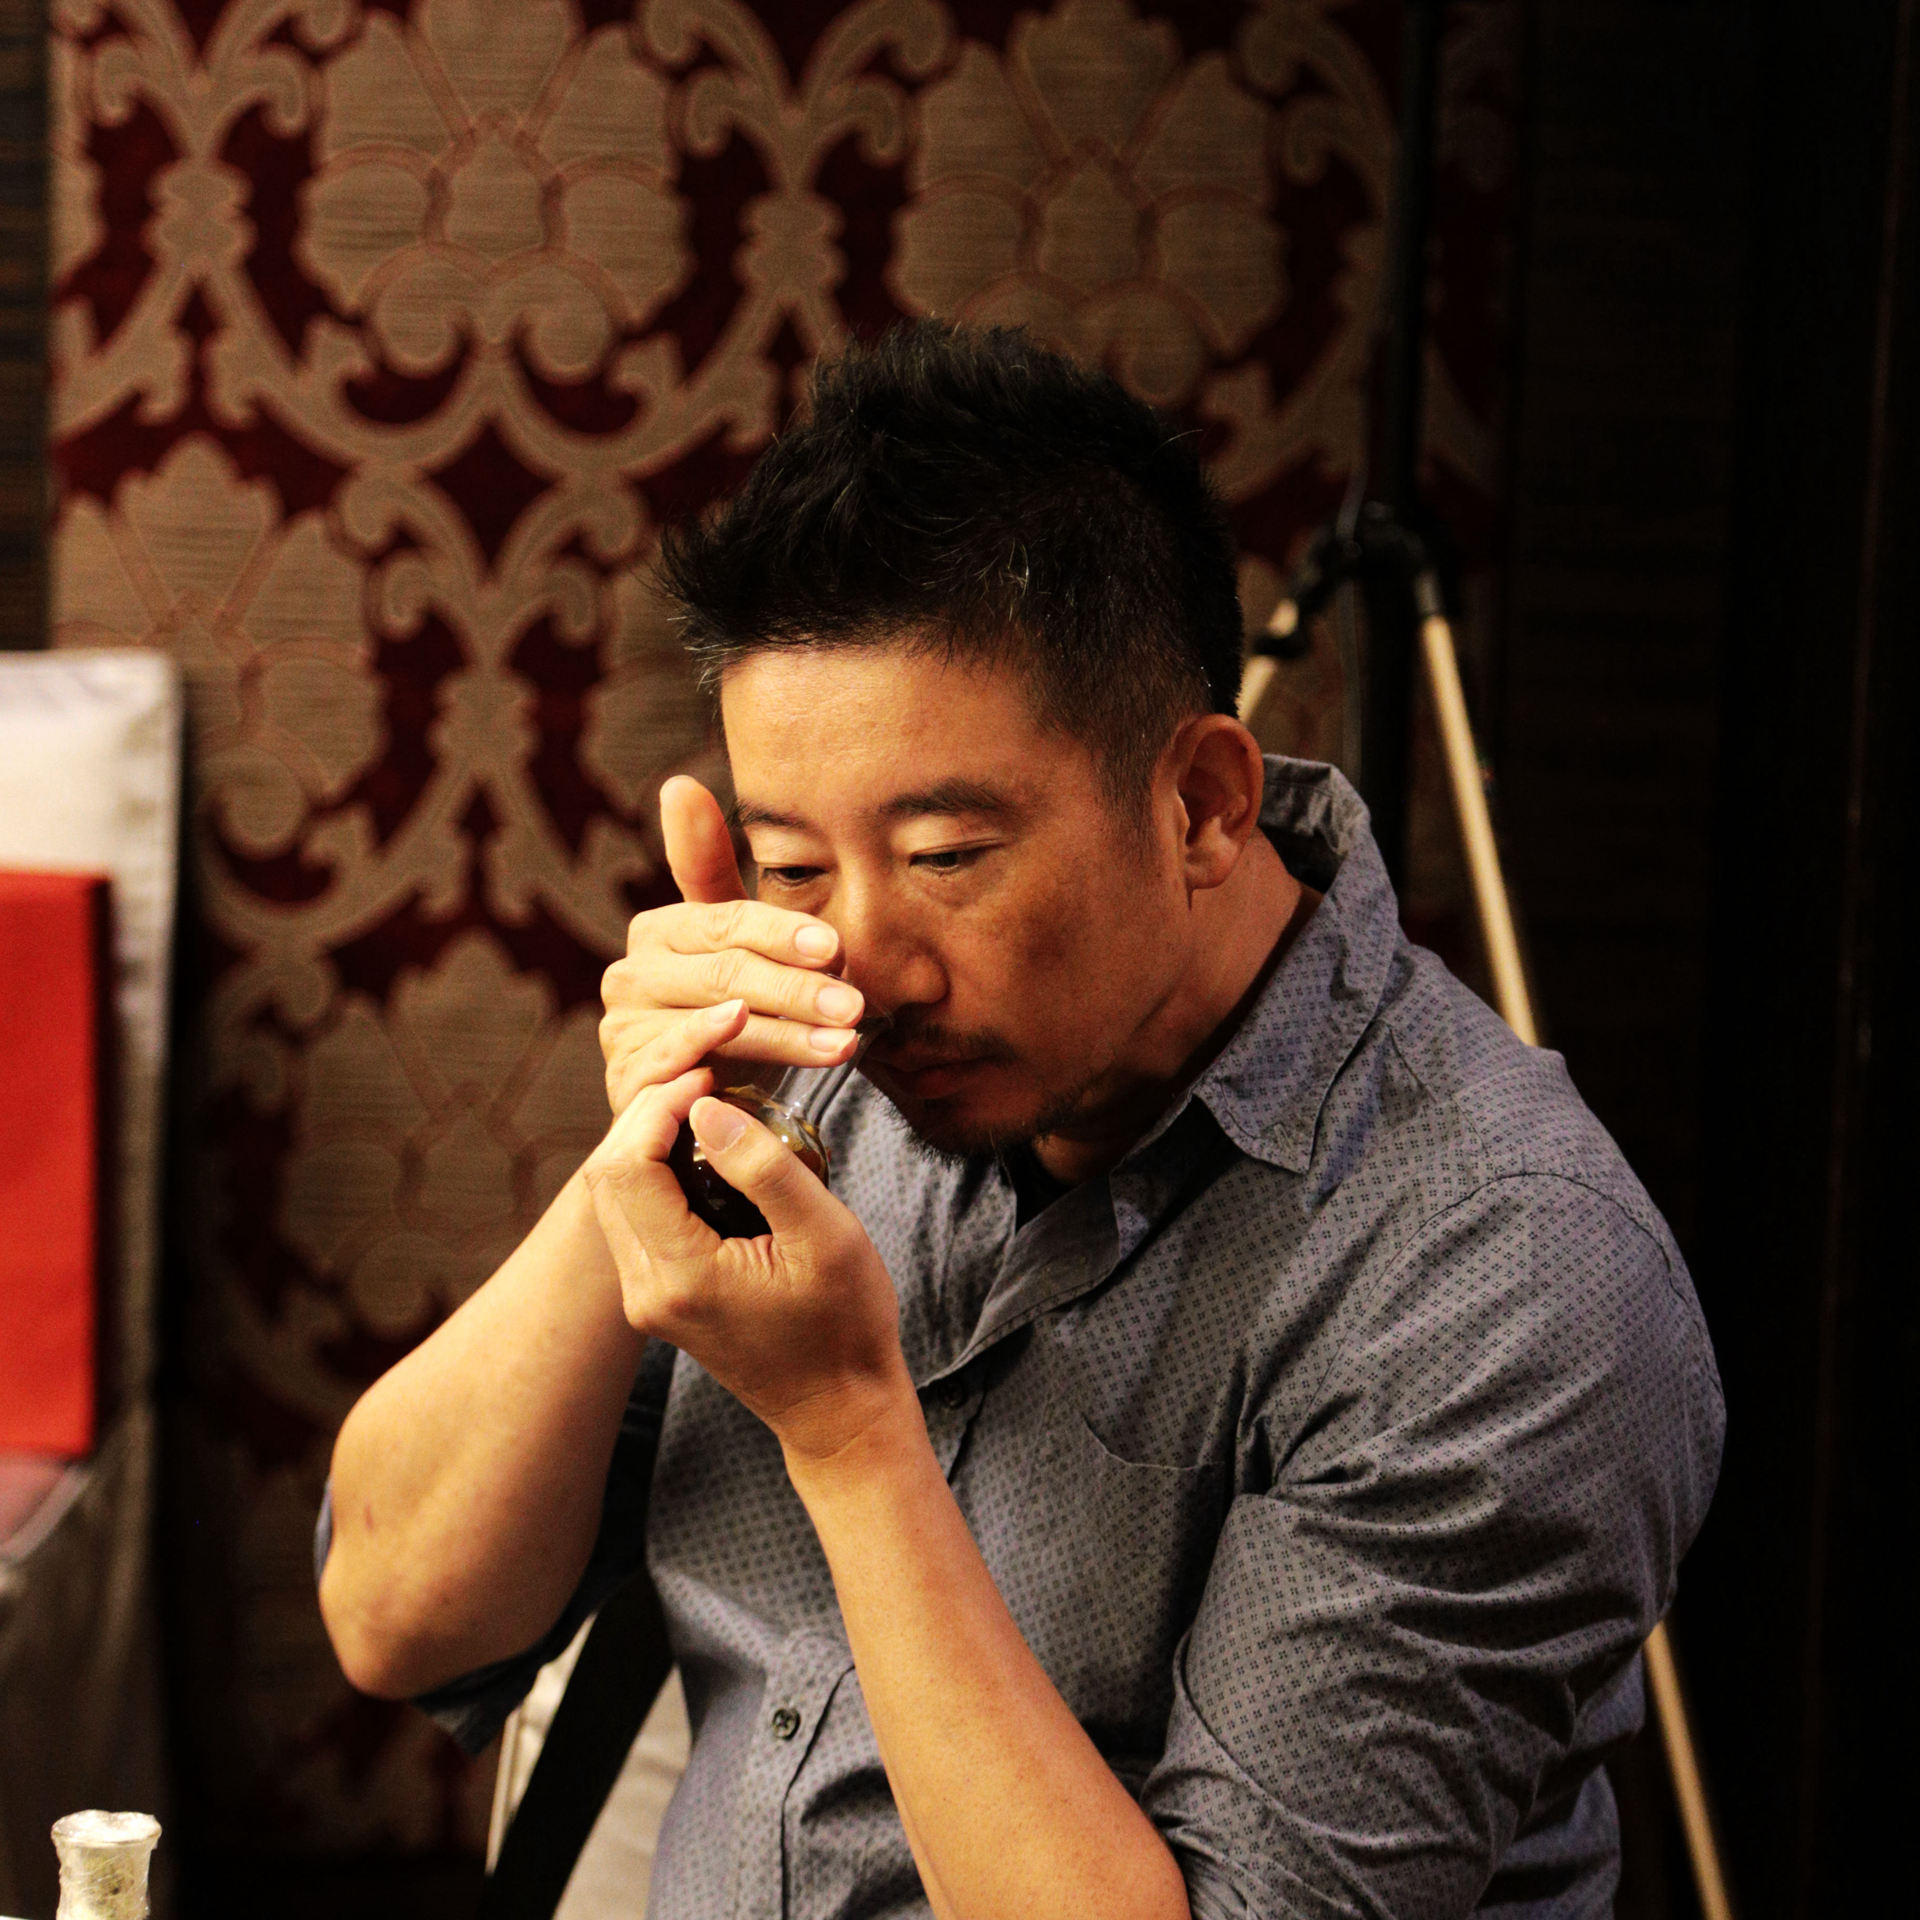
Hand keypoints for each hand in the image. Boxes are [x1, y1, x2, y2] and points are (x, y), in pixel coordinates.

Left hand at [581, 1066, 908, 1460]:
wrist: (839, 1407)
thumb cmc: (845, 1324)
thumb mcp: (824, 1235)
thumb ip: (763, 1168)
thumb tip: (705, 1108)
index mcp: (680, 1275)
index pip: (628, 1166)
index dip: (660, 1106)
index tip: (711, 1075)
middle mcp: (646, 1290)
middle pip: (608, 1175)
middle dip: (647, 1114)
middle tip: (704, 1078)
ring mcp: (647, 1297)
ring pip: (614, 1194)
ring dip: (647, 1140)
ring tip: (705, 1105)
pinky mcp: (659, 1297)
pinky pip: (635, 1217)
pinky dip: (656, 1172)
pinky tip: (703, 1149)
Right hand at [599, 776, 864, 1114]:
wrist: (711, 1100)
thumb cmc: (736, 1011)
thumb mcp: (741, 942)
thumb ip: (715, 870)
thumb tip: (679, 783)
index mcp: (659, 931)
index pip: (728, 923)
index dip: (784, 934)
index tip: (837, 947)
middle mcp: (629, 976)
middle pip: (726, 975)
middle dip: (798, 990)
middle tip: (856, 1005)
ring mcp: (623, 1033)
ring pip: (716, 1026)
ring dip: (786, 1037)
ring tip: (844, 1043)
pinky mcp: (626, 1086)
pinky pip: (677, 1072)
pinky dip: (717, 1069)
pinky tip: (764, 1081)